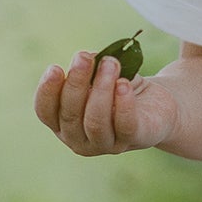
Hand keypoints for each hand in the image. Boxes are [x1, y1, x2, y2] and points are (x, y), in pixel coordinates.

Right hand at [34, 50, 180, 155]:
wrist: (157, 105)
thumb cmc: (118, 89)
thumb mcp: (98, 76)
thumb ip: (88, 69)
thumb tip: (86, 57)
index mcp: (62, 124)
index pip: (45, 112)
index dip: (47, 91)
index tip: (55, 68)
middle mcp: (79, 139)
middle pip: (70, 114)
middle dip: (76, 82)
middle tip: (84, 57)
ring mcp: (105, 145)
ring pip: (95, 121)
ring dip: (101, 89)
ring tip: (110, 63)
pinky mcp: (133, 140)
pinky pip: (124, 125)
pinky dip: (123, 103)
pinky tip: (123, 84)